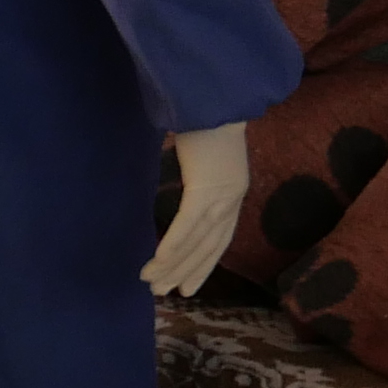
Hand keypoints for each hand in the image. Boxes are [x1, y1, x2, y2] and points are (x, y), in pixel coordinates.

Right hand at [147, 123, 250, 296]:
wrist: (219, 92)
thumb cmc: (208, 113)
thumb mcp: (206, 148)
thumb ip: (199, 166)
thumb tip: (186, 169)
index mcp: (234, 188)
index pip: (220, 237)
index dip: (204, 263)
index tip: (188, 283)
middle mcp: (233, 196)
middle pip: (208, 246)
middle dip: (186, 272)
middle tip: (165, 294)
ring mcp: (222, 194)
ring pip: (197, 242)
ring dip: (173, 266)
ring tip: (153, 286)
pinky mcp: (207, 188)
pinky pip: (188, 224)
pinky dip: (173, 246)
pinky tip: (158, 264)